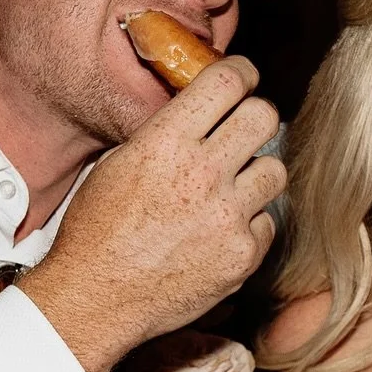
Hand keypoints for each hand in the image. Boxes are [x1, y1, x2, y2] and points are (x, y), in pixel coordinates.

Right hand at [19, 57, 284, 371]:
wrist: (96, 298)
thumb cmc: (97, 231)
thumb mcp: (116, 163)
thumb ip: (164, 133)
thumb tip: (200, 110)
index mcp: (166, 142)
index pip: (228, 81)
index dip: (242, 73)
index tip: (244, 79)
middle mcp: (202, 174)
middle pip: (264, 116)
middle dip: (256, 117)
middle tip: (244, 130)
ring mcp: (228, 217)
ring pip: (274, 171)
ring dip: (256, 174)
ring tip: (230, 189)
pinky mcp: (242, 255)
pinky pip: (267, 223)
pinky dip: (249, 225)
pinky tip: (220, 232)